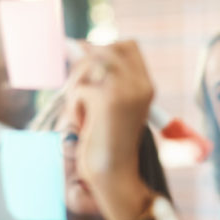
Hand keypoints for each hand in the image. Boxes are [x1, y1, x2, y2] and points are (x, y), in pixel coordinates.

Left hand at [67, 41, 154, 219]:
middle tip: (81, 94)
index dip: (103, 51)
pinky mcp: (107, 100)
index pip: (126, 45)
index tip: (90, 72)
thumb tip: (75, 45)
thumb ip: (100, 77)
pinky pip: (79, 88)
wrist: (114, 175)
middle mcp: (139, 84)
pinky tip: (84, 125)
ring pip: (88, 65)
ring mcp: (125, 90)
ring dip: (77, 87)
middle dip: (85, 66)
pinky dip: (74, 107)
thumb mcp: (110, 105)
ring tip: (82, 112)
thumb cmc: (108, 143)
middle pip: (104, 49)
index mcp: (145, 85)